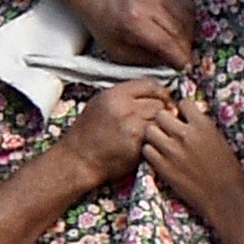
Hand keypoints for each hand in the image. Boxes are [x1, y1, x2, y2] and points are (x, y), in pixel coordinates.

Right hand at [50, 77, 174, 190]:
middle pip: (158, 102)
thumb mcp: (100, 104)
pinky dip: (156, 139)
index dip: (161, 92)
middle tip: (159, 119)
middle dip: (162, 110)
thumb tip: (152, 95)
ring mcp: (131, 125)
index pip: (150, 84)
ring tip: (154, 131)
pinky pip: (156, 135)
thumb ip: (124, 97)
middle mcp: (123, 107)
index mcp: (114, 94)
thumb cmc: (88, 134)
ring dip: (160, 125)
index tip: (163, 100)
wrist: (79, 159)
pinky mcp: (137, 142)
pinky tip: (148, 142)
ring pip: (160, 119)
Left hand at [77, 0, 199, 72]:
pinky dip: (188, 21)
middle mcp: (148, 3)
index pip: (166, 42)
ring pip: (187, 18)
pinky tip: (180, 31)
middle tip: (183, 61)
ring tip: (180, 46)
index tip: (185, 68)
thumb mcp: (119, 53)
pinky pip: (187, 6)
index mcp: (134, 20)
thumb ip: (146, 60)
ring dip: (189, 35)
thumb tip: (172, 65)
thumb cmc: (107, 28)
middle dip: (185, 49)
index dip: (179, 58)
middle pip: (180, 30)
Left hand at [140, 87, 243, 220]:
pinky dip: (150, 151)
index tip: (182, 117)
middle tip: (168, 129)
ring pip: (150, 131)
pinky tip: (159, 156)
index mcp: (204, 125)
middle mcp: (185, 135)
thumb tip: (189, 119)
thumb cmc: (229, 171)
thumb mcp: (221, 140)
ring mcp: (172, 151)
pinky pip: (146, 150)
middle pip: (161, 114)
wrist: (224, 198)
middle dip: (163, 120)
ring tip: (161, 143)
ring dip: (154, 135)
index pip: (184, 103)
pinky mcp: (163, 167)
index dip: (182, 110)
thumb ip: (203, 128)